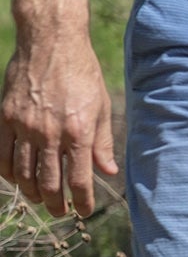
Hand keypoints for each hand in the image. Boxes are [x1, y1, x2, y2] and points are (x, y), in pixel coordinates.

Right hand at [0, 30, 116, 218]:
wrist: (51, 43)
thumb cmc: (82, 75)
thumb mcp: (101, 108)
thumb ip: (102, 143)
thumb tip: (109, 172)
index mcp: (78, 133)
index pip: (80, 180)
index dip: (82, 201)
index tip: (83, 212)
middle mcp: (50, 133)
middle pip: (49, 183)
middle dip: (55, 203)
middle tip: (60, 211)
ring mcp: (24, 126)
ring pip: (22, 173)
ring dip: (31, 192)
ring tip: (39, 199)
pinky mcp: (5, 117)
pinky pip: (2, 154)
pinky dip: (8, 172)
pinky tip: (16, 179)